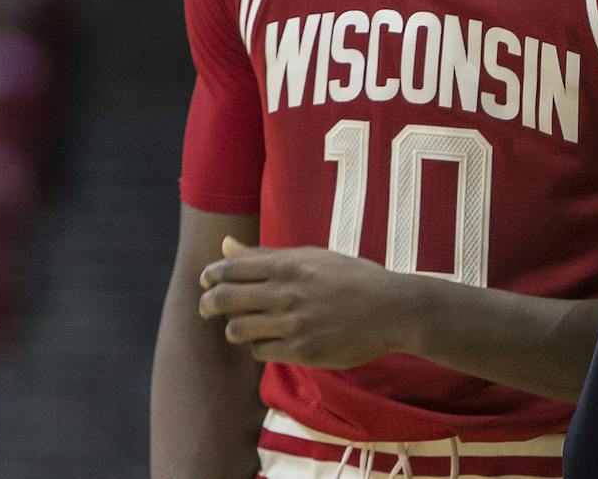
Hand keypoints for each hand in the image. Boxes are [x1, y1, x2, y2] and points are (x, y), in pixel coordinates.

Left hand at [197, 237, 421, 367]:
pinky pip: (260, 352)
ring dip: (234, 328)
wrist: (391, 309)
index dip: (210, 276)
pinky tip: (270, 339)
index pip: (230, 269)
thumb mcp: (311, 258)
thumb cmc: (351, 278)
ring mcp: (293, 324)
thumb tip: (225, 245)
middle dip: (209, 304)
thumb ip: (266, 255)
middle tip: (208, 307)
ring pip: (237, 330)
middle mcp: (287, 293)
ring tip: (243, 324)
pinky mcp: (301, 351)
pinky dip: (258, 346)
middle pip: (224, 300)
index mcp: (289, 265)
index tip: (207, 280)